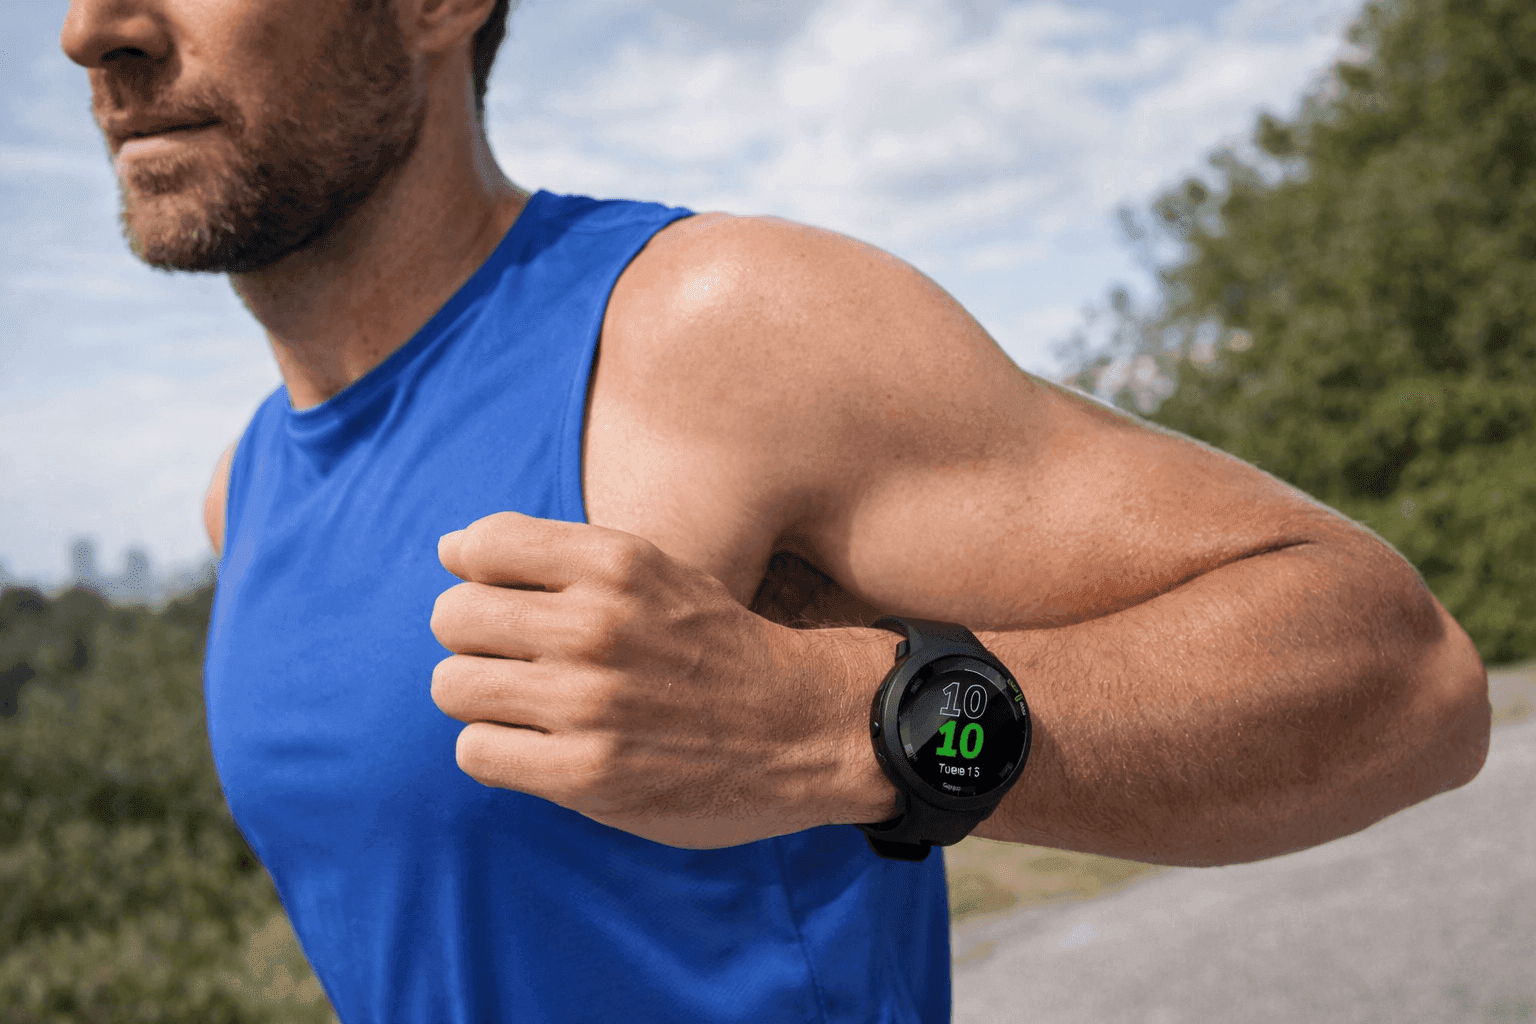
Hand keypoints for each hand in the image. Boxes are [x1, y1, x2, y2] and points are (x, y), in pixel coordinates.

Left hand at [430, 512, 888, 847]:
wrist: (804, 727)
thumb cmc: (717, 647)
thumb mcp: (657, 572)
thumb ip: (563, 558)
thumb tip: (450, 550)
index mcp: (616, 563)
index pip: (480, 545)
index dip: (476, 574)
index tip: (504, 599)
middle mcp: (598, 625)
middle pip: (453, 617)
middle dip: (474, 640)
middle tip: (517, 661)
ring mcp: (590, 703)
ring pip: (454, 685)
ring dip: (482, 699)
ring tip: (527, 707)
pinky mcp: (586, 774)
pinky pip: (476, 751)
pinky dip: (496, 750)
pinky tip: (537, 748)